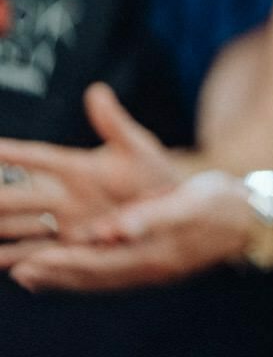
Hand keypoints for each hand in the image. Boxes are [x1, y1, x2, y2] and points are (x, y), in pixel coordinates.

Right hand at [0, 84, 182, 255]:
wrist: (173, 211)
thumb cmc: (154, 174)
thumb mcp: (138, 149)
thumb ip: (114, 124)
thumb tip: (97, 91)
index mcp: (74, 168)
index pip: (34, 157)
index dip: (10, 152)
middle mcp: (60, 196)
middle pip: (12, 195)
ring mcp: (62, 223)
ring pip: (14, 225)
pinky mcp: (70, 247)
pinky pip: (34, 252)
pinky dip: (13, 259)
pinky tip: (2, 265)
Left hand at [7, 170, 252, 292]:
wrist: (256, 218)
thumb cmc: (221, 203)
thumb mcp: (188, 203)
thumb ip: (147, 217)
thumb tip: (111, 231)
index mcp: (156, 256)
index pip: (98, 264)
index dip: (62, 264)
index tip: (31, 262)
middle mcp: (151, 270)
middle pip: (93, 278)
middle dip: (54, 276)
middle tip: (17, 272)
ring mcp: (154, 271)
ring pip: (99, 280)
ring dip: (63, 279)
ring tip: (29, 276)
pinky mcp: (156, 264)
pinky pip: (111, 276)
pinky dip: (84, 276)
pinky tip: (68, 272)